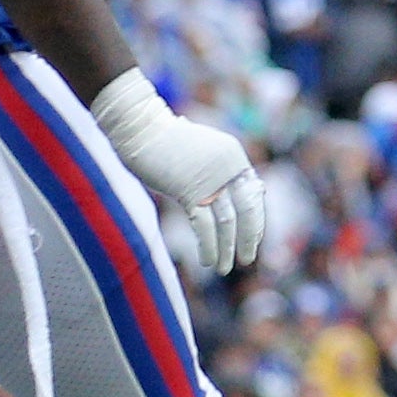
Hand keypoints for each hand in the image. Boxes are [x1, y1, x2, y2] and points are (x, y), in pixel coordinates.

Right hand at [89, 66, 266, 273]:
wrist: (141, 127)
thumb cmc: (167, 139)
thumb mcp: (203, 151)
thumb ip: (220, 170)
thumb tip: (241, 192)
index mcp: (234, 154)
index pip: (254, 193)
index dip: (255, 220)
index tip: (253, 239)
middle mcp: (228, 166)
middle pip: (247, 209)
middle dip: (249, 238)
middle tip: (247, 259)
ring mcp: (210, 179)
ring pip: (227, 222)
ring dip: (227, 248)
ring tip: (224, 268)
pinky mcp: (188, 191)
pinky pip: (204, 226)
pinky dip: (208, 246)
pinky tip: (207, 261)